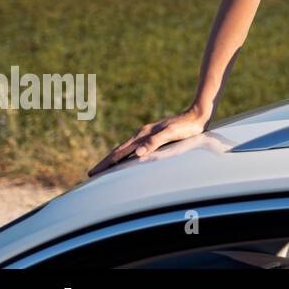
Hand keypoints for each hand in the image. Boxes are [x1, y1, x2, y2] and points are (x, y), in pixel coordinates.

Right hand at [87, 108, 207, 176]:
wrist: (197, 115)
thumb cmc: (187, 126)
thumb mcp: (171, 134)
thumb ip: (155, 142)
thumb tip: (137, 153)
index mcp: (143, 135)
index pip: (120, 152)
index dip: (107, 163)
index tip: (93, 172)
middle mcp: (142, 134)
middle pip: (119, 150)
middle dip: (105, 162)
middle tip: (91, 173)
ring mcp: (147, 135)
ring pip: (126, 149)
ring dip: (114, 159)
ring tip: (104, 168)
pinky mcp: (154, 136)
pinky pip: (134, 148)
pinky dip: (126, 155)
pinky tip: (126, 159)